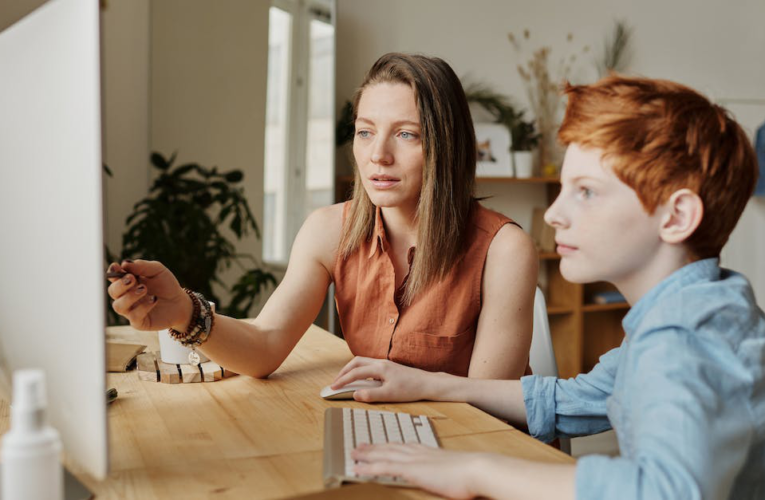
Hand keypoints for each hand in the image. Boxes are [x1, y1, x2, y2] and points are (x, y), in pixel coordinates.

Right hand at [106, 259, 189, 330]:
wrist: (180, 302)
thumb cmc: (166, 285)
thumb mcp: (158, 271)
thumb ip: (142, 266)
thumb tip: (125, 263)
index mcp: (128, 282)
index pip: (114, 277)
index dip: (112, 272)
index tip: (117, 267)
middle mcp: (126, 296)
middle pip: (112, 292)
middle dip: (120, 285)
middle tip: (132, 279)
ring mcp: (131, 310)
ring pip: (118, 306)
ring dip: (130, 296)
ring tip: (144, 289)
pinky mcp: (139, 322)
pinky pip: (134, 316)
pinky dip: (143, 307)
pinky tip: (154, 299)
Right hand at [331, 356, 436, 402]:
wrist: (427, 384)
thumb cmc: (411, 389)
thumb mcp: (390, 395)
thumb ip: (371, 395)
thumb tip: (355, 394)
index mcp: (380, 368)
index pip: (355, 372)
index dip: (342, 380)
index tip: (333, 387)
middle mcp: (381, 363)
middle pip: (356, 362)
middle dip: (344, 371)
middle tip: (336, 382)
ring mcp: (385, 364)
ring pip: (363, 362)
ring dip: (351, 370)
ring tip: (345, 380)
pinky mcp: (389, 367)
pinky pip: (369, 366)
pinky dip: (360, 371)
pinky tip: (361, 380)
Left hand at [353, 443, 481, 498]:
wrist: (477, 469)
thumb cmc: (473, 474)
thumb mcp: (457, 471)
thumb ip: (447, 472)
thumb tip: (449, 477)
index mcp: (429, 452)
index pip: (404, 446)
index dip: (390, 445)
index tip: (381, 444)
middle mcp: (419, 452)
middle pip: (391, 447)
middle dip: (374, 447)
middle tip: (360, 445)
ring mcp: (414, 460)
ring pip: (383, 455)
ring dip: (367, 454)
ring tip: (354, 454)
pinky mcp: (411, 470)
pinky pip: (383, 468)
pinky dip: (368, 467)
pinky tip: (358, 469)